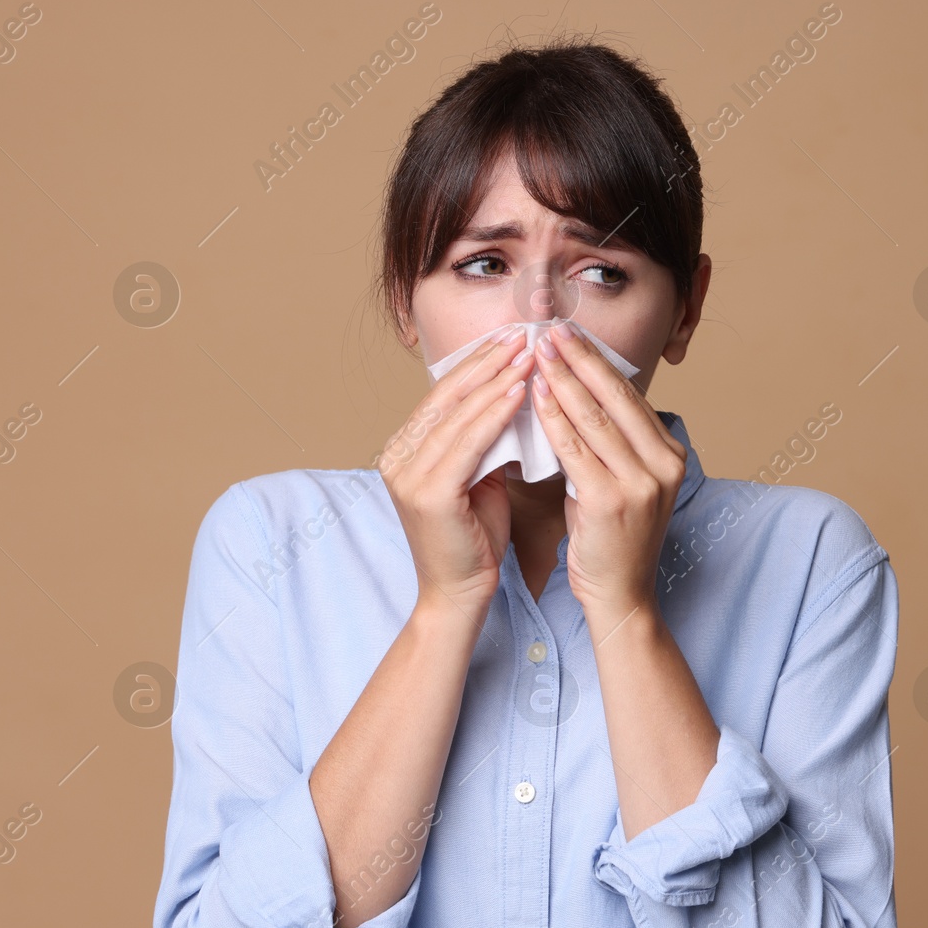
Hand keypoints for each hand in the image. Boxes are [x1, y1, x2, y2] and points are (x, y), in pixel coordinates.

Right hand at [378, 330, 536, 619]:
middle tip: (524, 333)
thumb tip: (515, 397)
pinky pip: (467, 443)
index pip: (445, 393)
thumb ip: (486, 440)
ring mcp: (407, 474)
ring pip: (459, 414)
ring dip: (497, 380)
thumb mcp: (480, 477)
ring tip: (529, 354)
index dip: (479, 363)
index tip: (513, 337)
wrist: (459, 594)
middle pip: (448, 395)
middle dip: (489, 361)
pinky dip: (495, 414)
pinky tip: (520, 393)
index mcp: (406, 448)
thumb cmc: (475, 538)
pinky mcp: (426, 493)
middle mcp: (398, 455)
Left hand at [530, 322, 687, 620]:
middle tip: (551, 329)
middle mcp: (664, 464)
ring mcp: (642, 483)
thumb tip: (576, 393)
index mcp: (670, 454)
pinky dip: (553, 419)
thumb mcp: (622, 481)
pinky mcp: (612, 501)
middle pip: (616, 398)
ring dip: (562, 380)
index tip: (570, 335)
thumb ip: (610, 442)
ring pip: (594, 419)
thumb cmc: (611, 538)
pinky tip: (533, 396)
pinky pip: (575, 449)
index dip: (597, 362)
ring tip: (537, 352)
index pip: (629, 396)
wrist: (619, 594)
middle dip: (580, 359)